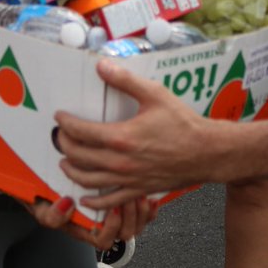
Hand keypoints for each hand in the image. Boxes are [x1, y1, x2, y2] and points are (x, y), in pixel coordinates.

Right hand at [28, 195, 156, 248]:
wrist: (51, 184)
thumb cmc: (49, 198)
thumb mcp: (42, 207)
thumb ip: (52, 213)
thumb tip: (67, 205)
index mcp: (86, 231)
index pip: (104, 240)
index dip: (111, 227)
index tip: (112, 209)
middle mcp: (103, 227)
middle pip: (126, 233)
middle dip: (130, 216)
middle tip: (129, 197)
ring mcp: (117, 218)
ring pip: (138, 224)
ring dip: (141, 210)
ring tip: (138, 194)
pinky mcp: (128, 206)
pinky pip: (146, 214)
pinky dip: (151, 208)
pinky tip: (150, 197)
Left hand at [54, 59, 215, 209]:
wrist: (207, 152)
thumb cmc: (184, 123)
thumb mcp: (155, 94)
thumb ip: (126, 80)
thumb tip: (102, 66)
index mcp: (121, 137)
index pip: (81, 132)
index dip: (66, 124)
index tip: (60, 117)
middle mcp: (120, 162)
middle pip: (79, 157)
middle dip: (64, 145)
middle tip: (60, 137)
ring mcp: (128, 179)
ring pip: (89, 180)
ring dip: (72, 172)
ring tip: (64, 163)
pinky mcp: (138, 190)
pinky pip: (110, 201)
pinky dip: (93, 201)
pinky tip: (85, 198)